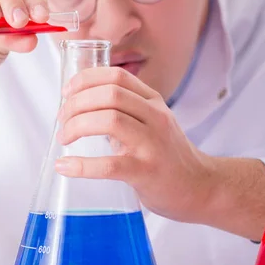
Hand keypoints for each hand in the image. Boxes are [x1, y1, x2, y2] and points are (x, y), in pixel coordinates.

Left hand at [54, 67, 215, 222]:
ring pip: (109, 121)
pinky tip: (65, 166)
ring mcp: (152, 144)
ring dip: (77, 126)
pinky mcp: (146, 172)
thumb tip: (79, 104)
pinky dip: (81, 165)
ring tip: (64, 137)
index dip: (85, 79)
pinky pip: (109, 165)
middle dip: (77, 103)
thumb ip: (123, 110)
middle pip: (110, 95)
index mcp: (153, 101)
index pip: (116, 76)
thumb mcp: (151, 122)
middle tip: (62, 119)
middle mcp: (155, 117)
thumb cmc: (168, 155)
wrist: (201, 188)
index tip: (67, 91)